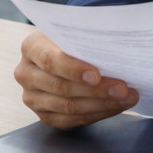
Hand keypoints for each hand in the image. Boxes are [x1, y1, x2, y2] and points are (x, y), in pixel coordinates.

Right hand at [15, 31, 138, 128]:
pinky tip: (115, 107)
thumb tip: (116, 49)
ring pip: (68, 107)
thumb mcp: (74, 31)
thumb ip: (86, 38)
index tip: (97, 75)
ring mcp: (32, 97)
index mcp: (31, 47)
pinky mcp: (44, 115)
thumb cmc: (72, 40)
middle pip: (61, 87)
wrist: (62, 53)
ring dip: (101, 104)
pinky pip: (71, 120)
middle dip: (97, 90)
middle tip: (123, 89)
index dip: (74, 69)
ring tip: (126, 98)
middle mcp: (26, 73)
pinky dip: (96, 114)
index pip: (50, 60)